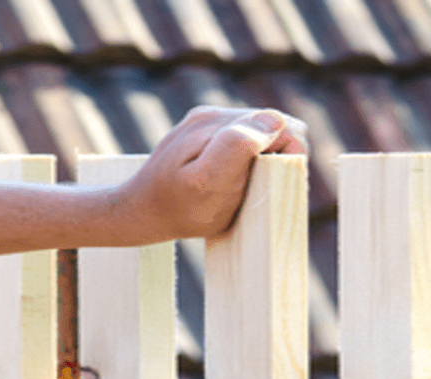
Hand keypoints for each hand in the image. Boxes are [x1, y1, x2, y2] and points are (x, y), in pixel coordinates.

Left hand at [116, 107, 306, 241]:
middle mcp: (215, 115)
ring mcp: (209, 121)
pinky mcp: (205, 132)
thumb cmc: (179, 208)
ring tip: (249, 188)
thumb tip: (275, 121)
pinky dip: (251, 159)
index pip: (281, 126)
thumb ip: (239, 147)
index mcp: (220, 126)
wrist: (141, 210)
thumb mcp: (209, 183)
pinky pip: (244, 137)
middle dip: (279, 156)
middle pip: (274, 125)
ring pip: (262, 131)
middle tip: (263, 190)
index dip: (290, 155)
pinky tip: (237, 180)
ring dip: (266, 159)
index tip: (275, 184)